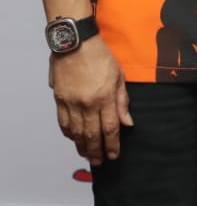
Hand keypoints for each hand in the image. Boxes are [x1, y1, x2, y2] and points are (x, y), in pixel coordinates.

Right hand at [48, 38, 131, 164]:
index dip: (112, 144)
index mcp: (104, 97)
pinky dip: (68, 133)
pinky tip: (73, 138)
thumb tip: (127, 123)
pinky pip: (63, 122)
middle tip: (100, 162)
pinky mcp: (59, 99)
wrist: (75, 44)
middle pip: (92, 134)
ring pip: (76, 131)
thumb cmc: (101, 57)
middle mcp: (87, 103)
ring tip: (87, 154)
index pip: (110, 128)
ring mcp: (71, 102)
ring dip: (81, 145)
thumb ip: (122, 102)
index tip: (114, 155)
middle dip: (97, 151)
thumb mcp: (119, 76)